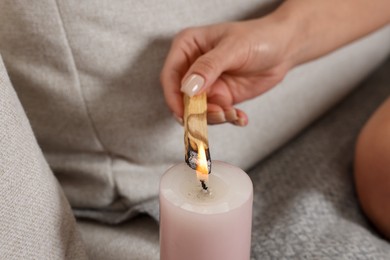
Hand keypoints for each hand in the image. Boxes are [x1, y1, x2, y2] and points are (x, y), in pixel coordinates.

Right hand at [160, 17, 295, 125]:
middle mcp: (193, 67)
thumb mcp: (233, 49)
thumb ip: (208, 67)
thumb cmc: (259, 37)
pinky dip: (228, 119)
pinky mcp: (221, 97)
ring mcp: (207, 84)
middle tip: (218, 114)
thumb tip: (187, 88)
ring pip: (199, 110)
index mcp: (188, 47)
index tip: (183, 113)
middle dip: (198, 111)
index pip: (170, 75)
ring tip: (233, 114)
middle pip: (182, 98)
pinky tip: (240, 117)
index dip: (173, 97)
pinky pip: (217, 115)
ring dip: (215, 117)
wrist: (284, 48)